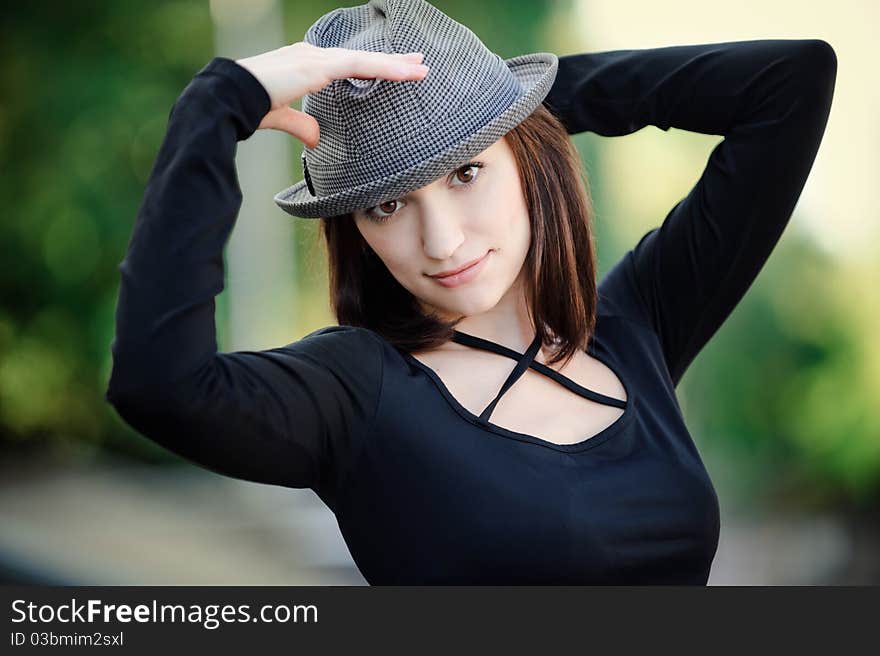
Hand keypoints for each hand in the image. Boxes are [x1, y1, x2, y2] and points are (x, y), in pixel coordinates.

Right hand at [235, 42, 428, 147]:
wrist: (227, 97)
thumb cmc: (249, 106)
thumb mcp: (282, 117)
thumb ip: (302, 125)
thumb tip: (318, 139)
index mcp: (305, 64)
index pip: (348, 64)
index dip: (374, 66)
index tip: (397, 70)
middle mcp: (312, 55)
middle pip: (361, 57)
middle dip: (391, 61)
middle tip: (419, 63)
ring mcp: (314, 58)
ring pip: (364, 59)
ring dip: (395, 64)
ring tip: (421, 68)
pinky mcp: (316, 65)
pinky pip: (358, 64)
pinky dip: (384, 68)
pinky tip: (405, 72)